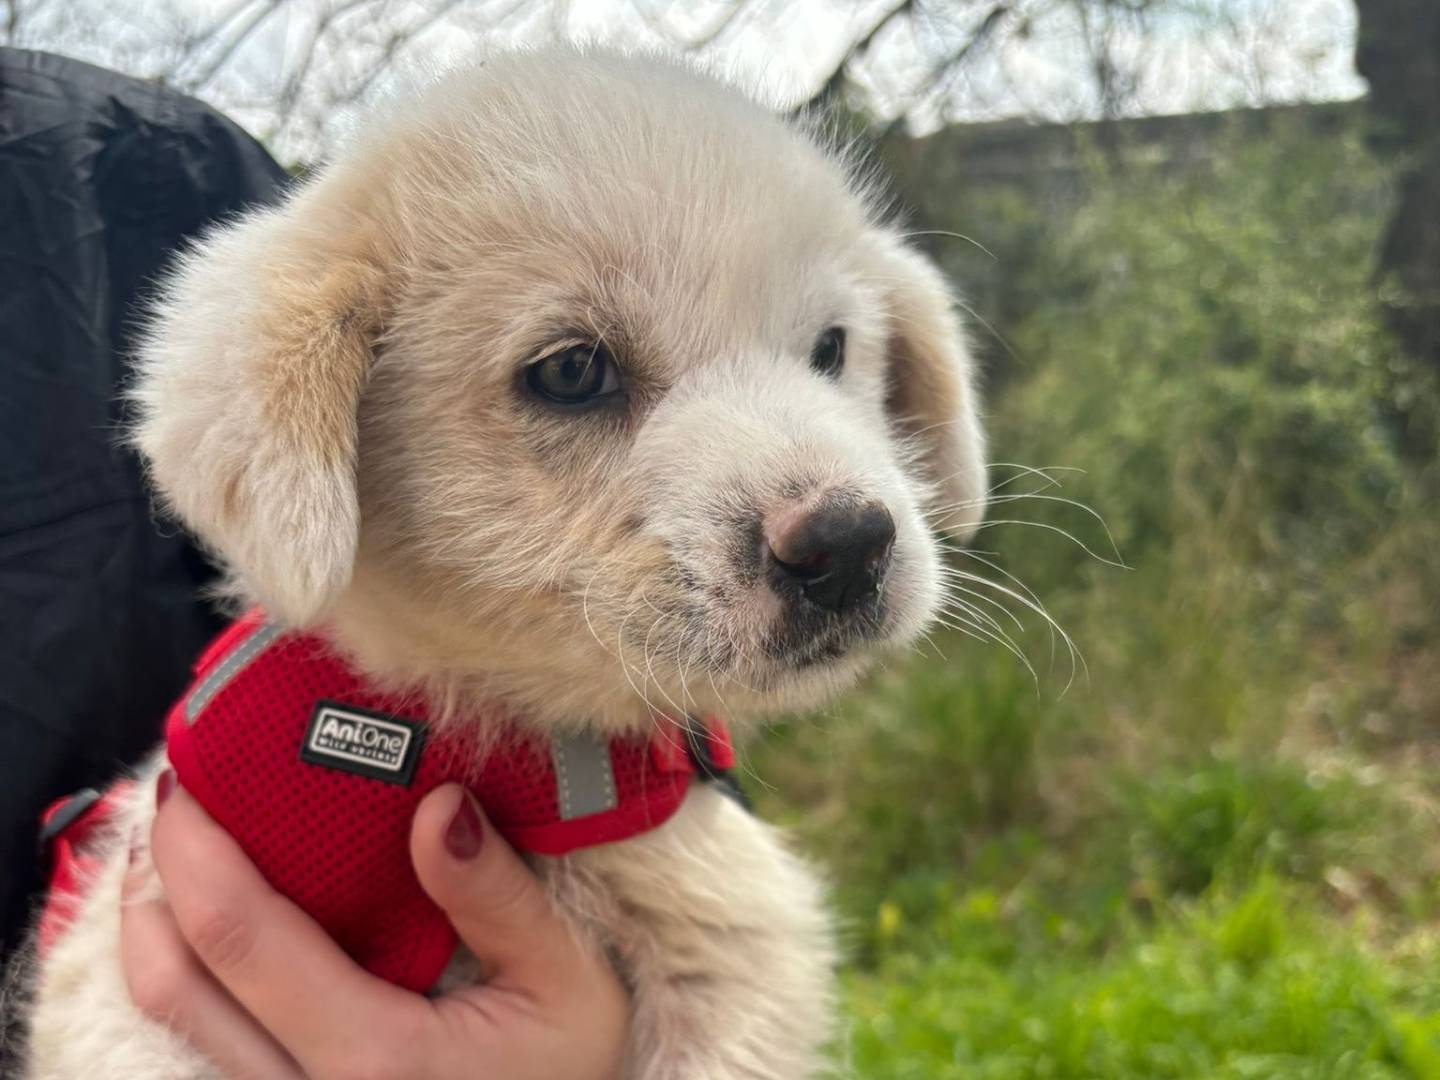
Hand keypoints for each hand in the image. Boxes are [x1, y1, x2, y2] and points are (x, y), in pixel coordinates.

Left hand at [120, 775, 629, 1079]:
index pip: (241, 939)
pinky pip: (203, 1037)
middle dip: (155, 879)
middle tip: (176, 797)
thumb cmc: (567, 1066)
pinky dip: (186, 969)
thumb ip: (497, 898)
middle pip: (174, 984)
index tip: (192, 777)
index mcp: (376, 1057)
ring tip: (179, 850)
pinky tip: (213, 919)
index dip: (195, 852)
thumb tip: (438, 804)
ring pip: (173, 1016)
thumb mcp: (569, 981)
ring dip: (156, 925)